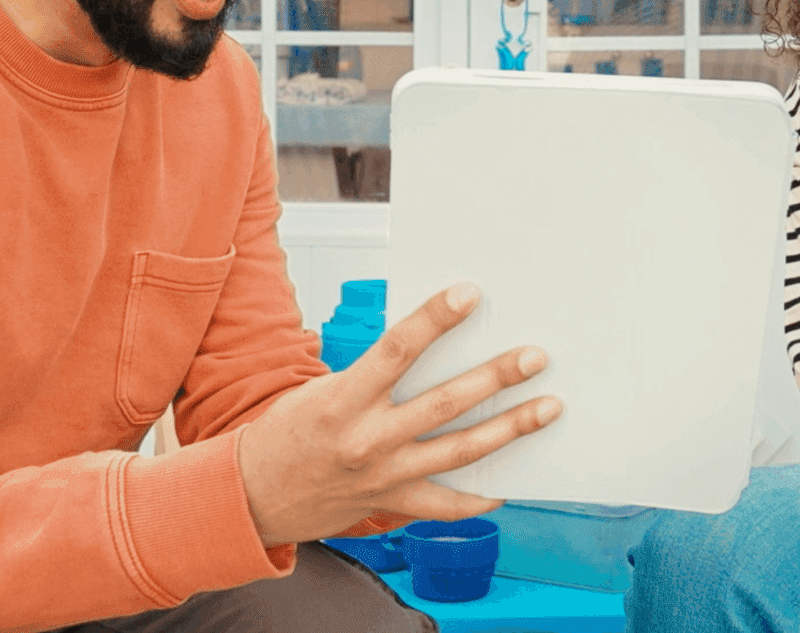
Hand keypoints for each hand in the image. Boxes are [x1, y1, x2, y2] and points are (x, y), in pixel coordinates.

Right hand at [236, 284, 559, 545]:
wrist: (253, 495)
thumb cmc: (288, 433)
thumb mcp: (322, 390)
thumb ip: (375, 375)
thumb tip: (432, 344)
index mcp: (343, 400)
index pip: (395, 350)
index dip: (434, 319)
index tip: (469, 294)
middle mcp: (367, 440)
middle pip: (444, 403)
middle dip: (494, 377)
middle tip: (533, 356)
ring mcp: (383, 477)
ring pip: (459, 451)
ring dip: (508, 429)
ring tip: (546, 408)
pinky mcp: (390, 504)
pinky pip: (445, 505)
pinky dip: (479, 497)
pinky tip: (509, 484)